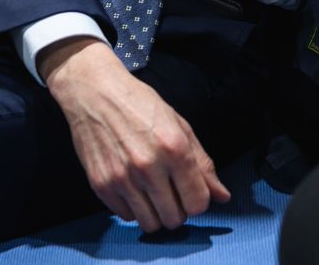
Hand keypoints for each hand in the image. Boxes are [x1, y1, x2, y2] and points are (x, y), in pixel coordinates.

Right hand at [40, 38, 230, 231]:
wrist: (95, 95)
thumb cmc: (140, 105)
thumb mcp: (180, 126)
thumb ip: (203, 164)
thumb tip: (223, 196)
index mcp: (175, 149)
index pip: (198, 202)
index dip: (199, 201)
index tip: (192, 192)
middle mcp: (149, 167)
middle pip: (174, 219)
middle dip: (179, 210)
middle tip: (173, 193)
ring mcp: (122, 179)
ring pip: (150, 224)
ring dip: (157, 214)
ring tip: (154, 194)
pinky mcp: (101, 186)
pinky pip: (126, 216)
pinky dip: (134, 209)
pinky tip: (134, 189)